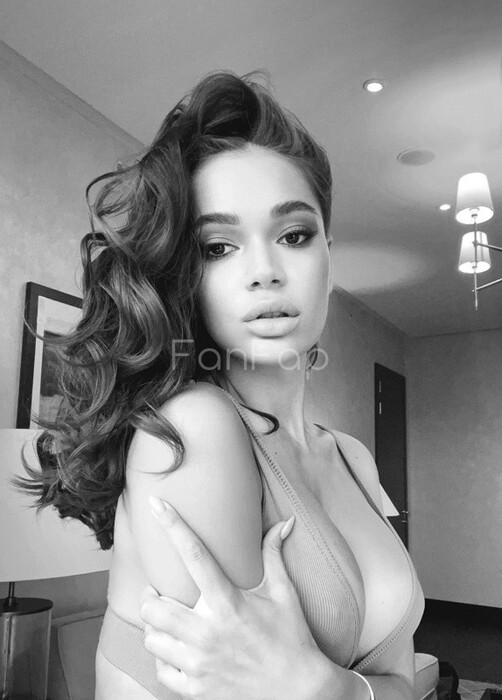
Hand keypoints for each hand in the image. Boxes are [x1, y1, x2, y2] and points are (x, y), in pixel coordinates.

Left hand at [139, 498, 329, 699]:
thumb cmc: (292, 638)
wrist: (300, 693)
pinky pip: (161, 671)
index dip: (173, 525)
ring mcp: (199, 663)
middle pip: (154, 606)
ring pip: (152, 639)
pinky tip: (175, 651)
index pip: (195, 554)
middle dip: (150, 596)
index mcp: (229, 602)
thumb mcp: (284, 594)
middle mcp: (208, 632)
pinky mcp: (196, 690)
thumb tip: (286, 522)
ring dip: (154, 628)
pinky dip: (163, 659)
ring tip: (165, 622)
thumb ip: (275, 555)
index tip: (155, 504)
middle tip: (157, 591)